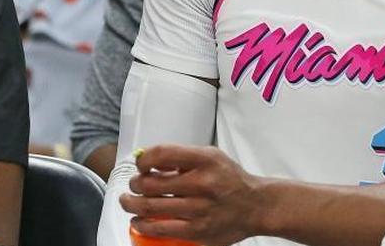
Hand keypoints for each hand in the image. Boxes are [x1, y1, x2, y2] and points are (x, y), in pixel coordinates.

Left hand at [120, 145, 267, 245]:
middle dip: (134, 184)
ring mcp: (199, 209)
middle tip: (133, 185)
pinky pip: (160, 229)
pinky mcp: (198, 231)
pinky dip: (142, 224)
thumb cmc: (230, 180)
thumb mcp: (211, 156)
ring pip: (150, 207)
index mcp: (204, 160)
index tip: (141, 164)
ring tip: (128, 202)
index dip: (143, 159)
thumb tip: (149, 161)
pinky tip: (138, 221)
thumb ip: (182, 157)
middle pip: (151, 183)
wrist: (256, 206)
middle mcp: (202, 183)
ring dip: (131, 204)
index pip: (162, 153)